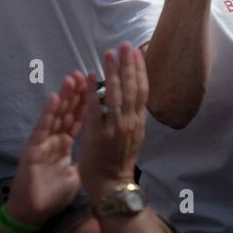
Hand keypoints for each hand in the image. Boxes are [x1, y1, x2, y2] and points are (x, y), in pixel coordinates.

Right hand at [6, 72, 87, 225]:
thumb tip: (95, 152)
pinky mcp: (33, 149)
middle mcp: (54, 139)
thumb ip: (81, 159)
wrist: (33, 212)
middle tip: (83, 73)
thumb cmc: (52, 195)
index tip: (94, 85)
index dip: (85, 103)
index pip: (78, 119)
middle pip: (67, 112)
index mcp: (64, 144)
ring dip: (64, 97)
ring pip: (56, 115)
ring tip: (71, 79)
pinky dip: (49, 113)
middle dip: (76, 94)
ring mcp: (43, 142)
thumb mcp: (73, 175)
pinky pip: (43, 128)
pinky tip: (55, 98)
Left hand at [78, 43, 147, 201]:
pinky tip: (90, 75)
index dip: (140, 70)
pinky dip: (94, 91)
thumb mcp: (132, 136)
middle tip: (124, 45)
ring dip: (112, 72)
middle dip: (128, 65)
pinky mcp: (98, 135)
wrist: (112, 187)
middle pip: (131, 88)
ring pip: (115, 95)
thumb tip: (131, 95)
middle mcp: (130, 123)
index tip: (137, 52)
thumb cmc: (119, 161)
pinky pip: (96, 108)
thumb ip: (131, 116)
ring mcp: (115, 128)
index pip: (142, 91)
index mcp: (138, 122)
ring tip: (109, 54)